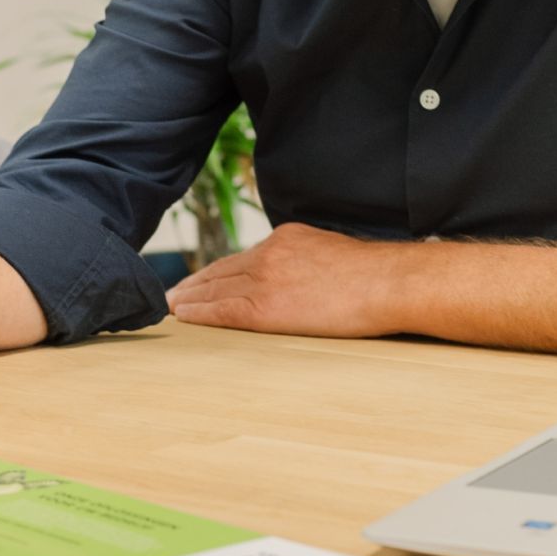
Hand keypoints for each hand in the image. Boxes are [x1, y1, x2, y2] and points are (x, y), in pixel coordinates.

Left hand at [165, 223, 400, 336]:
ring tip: (169, 307)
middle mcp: (269, 253)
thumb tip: (300, 279)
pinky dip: (199, 313)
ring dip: (189, 299)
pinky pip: (223, 310)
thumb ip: (306, 261)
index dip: (215, 272)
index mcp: (286, 238)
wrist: (386, 282)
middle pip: (221, 271)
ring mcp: (266, 277)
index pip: (241, 258)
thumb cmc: (373, 276)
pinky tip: (183, 316)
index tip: (198, 281)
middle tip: (170, 295)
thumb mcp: (331, 253)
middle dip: (194, 284)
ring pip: (216, 289)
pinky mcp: (267, 306)